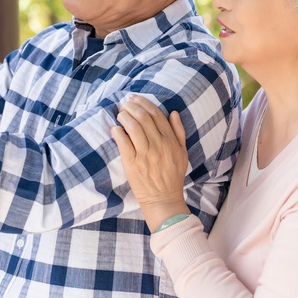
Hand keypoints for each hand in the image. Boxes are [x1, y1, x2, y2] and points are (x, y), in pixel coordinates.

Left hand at [113, 94, 190, 231]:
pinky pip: (124, 143)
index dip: (144, 103)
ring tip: (120, 114)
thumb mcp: (182, 153)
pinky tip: (115, 128)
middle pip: (143, 117)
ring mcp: (145, 154)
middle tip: (124, 104)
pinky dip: (118, 132)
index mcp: (170, 141)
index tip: (134, 98)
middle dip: (131, 106)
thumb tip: (173, 112)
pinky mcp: (133, 164)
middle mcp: (158, 145)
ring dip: (124, 116)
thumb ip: (179, 132)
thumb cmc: (172, 176)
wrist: (163, 199)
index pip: (156, 114)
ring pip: (133, 127)